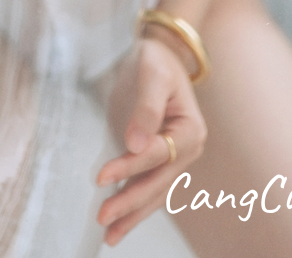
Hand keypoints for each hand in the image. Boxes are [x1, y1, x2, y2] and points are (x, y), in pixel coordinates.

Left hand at [96, 37, 206, 246]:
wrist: (160, 55)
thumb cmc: (157, 61)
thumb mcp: (153, 75)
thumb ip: (146, 108)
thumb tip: (134, 144)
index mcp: (190, 130)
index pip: (156, 154)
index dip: (129, 167)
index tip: (100, 177)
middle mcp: (187, 150)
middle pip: (156, 182)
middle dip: (130, 201)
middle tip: (102, 217)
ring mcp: (175, 159)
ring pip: (154, 193)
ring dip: (132, 214)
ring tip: (109, 235)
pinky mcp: (160, 162)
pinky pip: (149, 188)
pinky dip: (135, 206)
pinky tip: (119, 223)